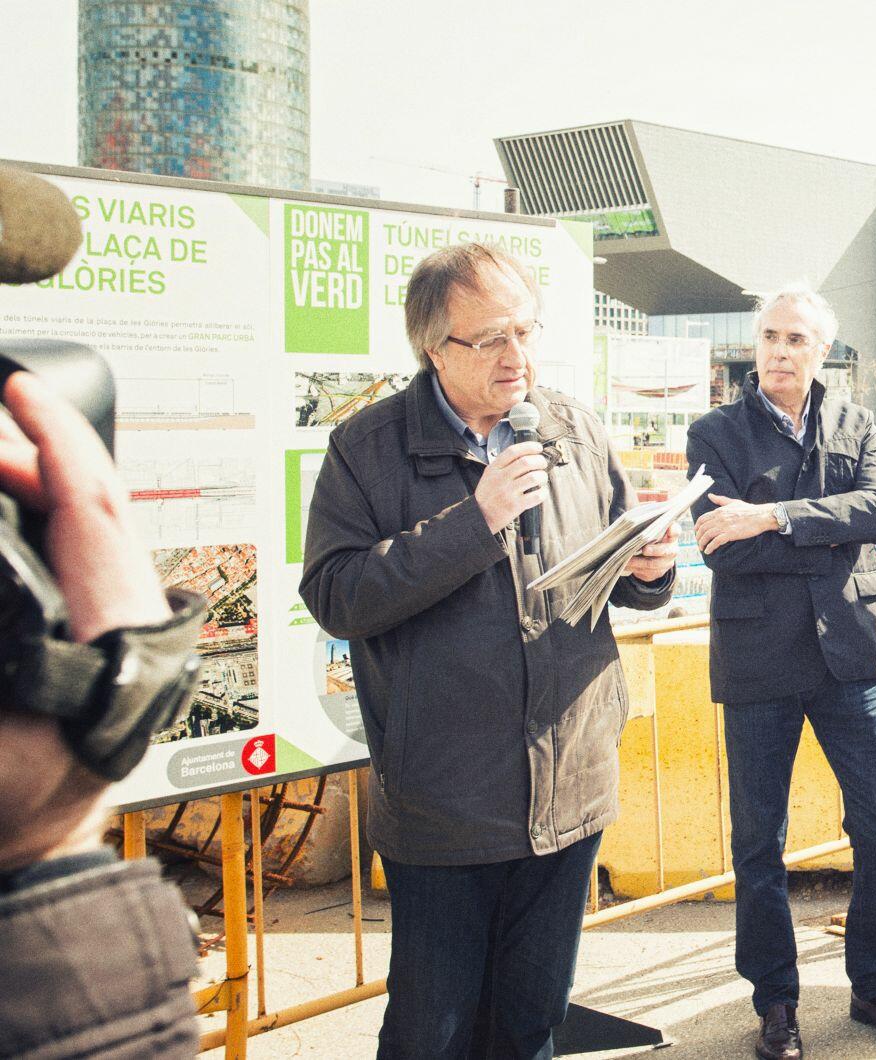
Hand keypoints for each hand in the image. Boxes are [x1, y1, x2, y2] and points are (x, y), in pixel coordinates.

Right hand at [0, 372, 169, 868]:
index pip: (93, 499)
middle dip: (33, 453)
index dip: (54, 435)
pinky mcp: (110, 630)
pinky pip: (80, 554)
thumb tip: (0, 554)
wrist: (37, 847)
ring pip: (85, 524)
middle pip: (93, 500)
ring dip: (33, 487)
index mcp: (114, 616)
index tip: (19, 390)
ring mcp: (128, 618)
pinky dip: (42, 525)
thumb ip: (0, 616)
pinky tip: (9, 511)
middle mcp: (135, 608)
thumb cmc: (16, 792)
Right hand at [475, 441, 547, 533]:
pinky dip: (543, 492)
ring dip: (543, 476)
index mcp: (494, 469)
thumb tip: (526, 454)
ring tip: (542, 478)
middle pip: (526, 462)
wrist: (479, 516)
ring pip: (533, 477)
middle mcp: (500, 479)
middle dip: (539, 461)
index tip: (538, 448)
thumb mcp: (489, 475)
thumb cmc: (488, 494)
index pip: (513, 451)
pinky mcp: (515, 506)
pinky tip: (541, 492)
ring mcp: (508, 492)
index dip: (529, 447)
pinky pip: (536, 495)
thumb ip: (504, 465)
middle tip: (543, 464)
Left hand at [621, 524, 678, 582]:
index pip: (676, 531)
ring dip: (639, 562)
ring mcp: (666, 563)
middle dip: (655, 550)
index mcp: (671, 536)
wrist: (651, 556)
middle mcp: (672, 550)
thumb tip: (638, 511)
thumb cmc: (650, 538)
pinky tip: (626, 565)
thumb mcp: (651, 529)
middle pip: (666, 551)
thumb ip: (648, 523)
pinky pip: (647, 572)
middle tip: (645, 549)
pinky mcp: (658, 572)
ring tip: (627, 559)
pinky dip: (635, 569)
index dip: (673, 531)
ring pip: (653, 564)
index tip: (670, 529)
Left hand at [694, 493, 780, 554]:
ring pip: (707, 535)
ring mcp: (725, 526)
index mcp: (719, 511)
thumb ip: (720, 500)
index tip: (697, 533)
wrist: (761, 516)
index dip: (697, 527)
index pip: (702, 519)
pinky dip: (710, 547)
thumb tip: (710, 495)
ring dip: (702, 543)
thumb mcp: (733, 502)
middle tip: (699, 543)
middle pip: (702, 528)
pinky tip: (709, 551)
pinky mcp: (731, 534)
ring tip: (703, 549)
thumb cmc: (749, 510)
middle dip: (698, 537)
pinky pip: (716, 542)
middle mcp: (720, 518)